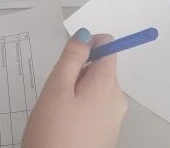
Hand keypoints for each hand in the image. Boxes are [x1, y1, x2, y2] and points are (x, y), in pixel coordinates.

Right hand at [22, 30, 127, 147]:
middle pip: (101, 70)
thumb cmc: (53, 134)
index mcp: (107, 84)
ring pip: (96, 91)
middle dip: (78, 73)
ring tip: (58, 113)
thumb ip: (71, 57)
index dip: (89, 44)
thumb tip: (86, 34)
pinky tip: (64, 125)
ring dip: (77, 93)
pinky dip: (80, 110)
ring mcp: (113, 119)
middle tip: (57, 93)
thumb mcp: (56, 89)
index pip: (109, 46)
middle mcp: (117, 100)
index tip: (70, 58)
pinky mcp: (106, 134)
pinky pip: (95, 110)